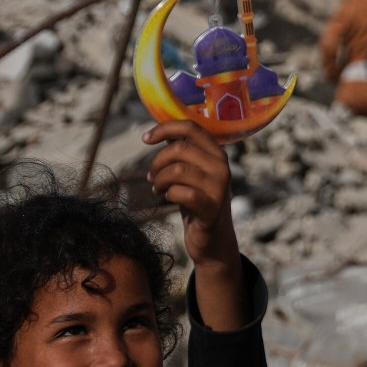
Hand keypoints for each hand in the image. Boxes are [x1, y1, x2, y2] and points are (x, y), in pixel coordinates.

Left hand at [143, 120, 237, 269]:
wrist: (213, 239)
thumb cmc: (197, 201)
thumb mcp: (192, 172)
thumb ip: (183, 152)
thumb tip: (162, 132)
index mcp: (216, 153)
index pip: (190, 127)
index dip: (164, 128)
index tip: (145, 139)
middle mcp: (221, 166)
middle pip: (179, 148)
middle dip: (157, 162)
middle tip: (150, 177)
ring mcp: (219, 188)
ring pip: (177, 170)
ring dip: (159, 180)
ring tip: (156, 189)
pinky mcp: (211, 208)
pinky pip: (181, 193)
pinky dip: (169, 194)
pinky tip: (168, 199)